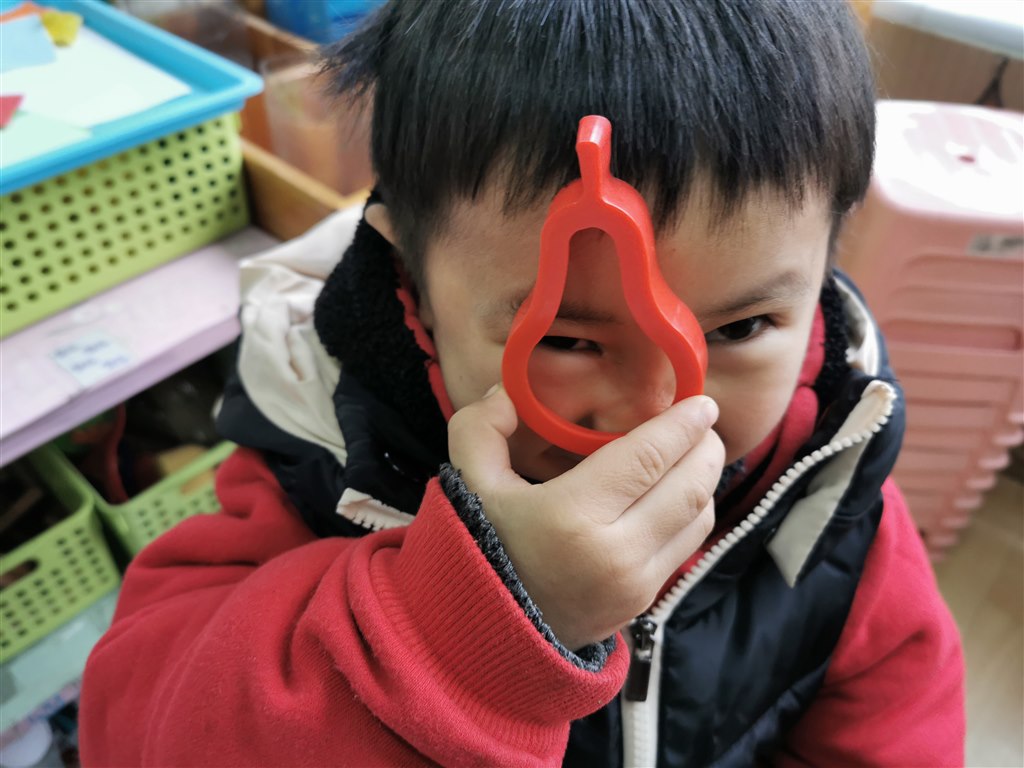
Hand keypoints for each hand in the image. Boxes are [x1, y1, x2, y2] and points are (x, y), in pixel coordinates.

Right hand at [448, 385, 722, 650]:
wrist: (487, 631)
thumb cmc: (480, 547)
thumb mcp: (468, 484)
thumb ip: (479, 429)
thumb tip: (506, 392)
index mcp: (571, 516)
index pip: (648, 458)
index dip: (682, 425)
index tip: (701, 402)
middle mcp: (614, 553)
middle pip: (689, 487)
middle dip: (705, 446)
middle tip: (702, 420)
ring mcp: (634, 583)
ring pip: (699, 518)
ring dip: (705, 480)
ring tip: (695, 452)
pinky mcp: (643, 602)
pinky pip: (686, 546)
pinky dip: (693, 512)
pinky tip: (677, 491)